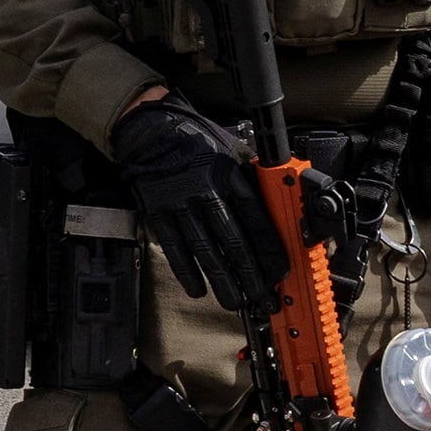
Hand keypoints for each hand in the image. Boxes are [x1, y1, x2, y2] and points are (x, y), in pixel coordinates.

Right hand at [111, 91, 281, 313]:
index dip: (270, 248)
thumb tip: (276, 207)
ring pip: (206, 249)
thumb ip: (250, 178)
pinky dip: (187, 271)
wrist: (149, 130)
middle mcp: (206, 190)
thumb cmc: (194, 141)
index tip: (280, 269)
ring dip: (223, 279)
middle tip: (262, 295)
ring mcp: (180, 204)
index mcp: (229, 174)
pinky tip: (197, 289)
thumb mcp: (231, 149)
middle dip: (250, 273)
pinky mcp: (158, 212)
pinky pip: (175, 248)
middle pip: (233, 239)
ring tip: (235, 300)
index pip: (256, 217)